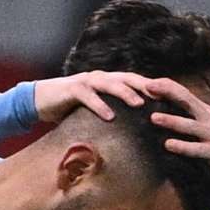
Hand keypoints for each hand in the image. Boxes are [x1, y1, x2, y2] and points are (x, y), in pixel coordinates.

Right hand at [33, 70, 152, 122]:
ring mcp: (87, 81)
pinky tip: (110, 116)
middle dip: (146, 86)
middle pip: (128, 79)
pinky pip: (89, 97)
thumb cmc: (70, 108)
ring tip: (140, 104)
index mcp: (109, 81)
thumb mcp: (95, 110)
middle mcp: (101, 77)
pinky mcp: (73, 89)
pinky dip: (100, 106)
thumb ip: (113, 114)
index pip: (135, 82)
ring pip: (111, 84)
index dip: (153, 88)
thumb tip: (135, 131)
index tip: (171, 98)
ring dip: (126, 93)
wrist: (39, 100)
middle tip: (163, 98)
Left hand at [142, 77, 209, 191]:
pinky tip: (168, 145)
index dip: (166, 86)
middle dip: (168, 93)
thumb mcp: (201, 130)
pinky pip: (198, 149)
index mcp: (204, 112)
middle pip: (188, 101)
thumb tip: (158, 112)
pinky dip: (183, 146)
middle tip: (147, 88)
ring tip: (153, 118)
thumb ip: (186, 119)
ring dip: (172, 120)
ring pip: (192, 125)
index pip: (184, 94)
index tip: (146, 83)